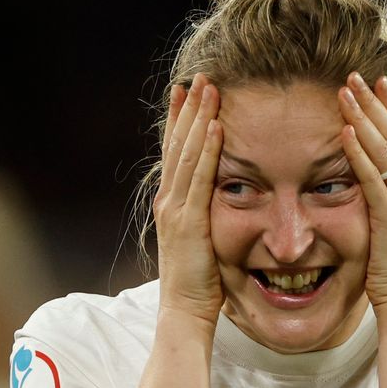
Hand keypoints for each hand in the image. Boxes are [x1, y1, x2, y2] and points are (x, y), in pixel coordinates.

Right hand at [153, 73, 224, 323]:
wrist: (184, 311)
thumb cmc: (198, 279)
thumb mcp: (200, 237)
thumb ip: (203, 212)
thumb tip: (219, 193)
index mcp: (171, 202)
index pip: (174, 152)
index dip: (179, 120)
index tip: (186, 92)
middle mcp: (168, 199)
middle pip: (177, 144)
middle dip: (188, 108)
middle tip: (198, 76)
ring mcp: (174, 208)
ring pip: (186, 153)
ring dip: (197, 117)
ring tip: (207, 87)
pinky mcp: (188, 221)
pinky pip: (200, 177)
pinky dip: (207, 149)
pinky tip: (215, 125)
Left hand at [338, 72, 386, 306]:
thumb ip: (385, 190)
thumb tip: (369, 169)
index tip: (377, 80)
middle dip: (374, 101)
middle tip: (355, 74)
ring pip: (383, 148)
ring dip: (364, 117)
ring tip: (345, 91)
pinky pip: (372, 178)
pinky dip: (359, 153)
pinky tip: (346, 132)